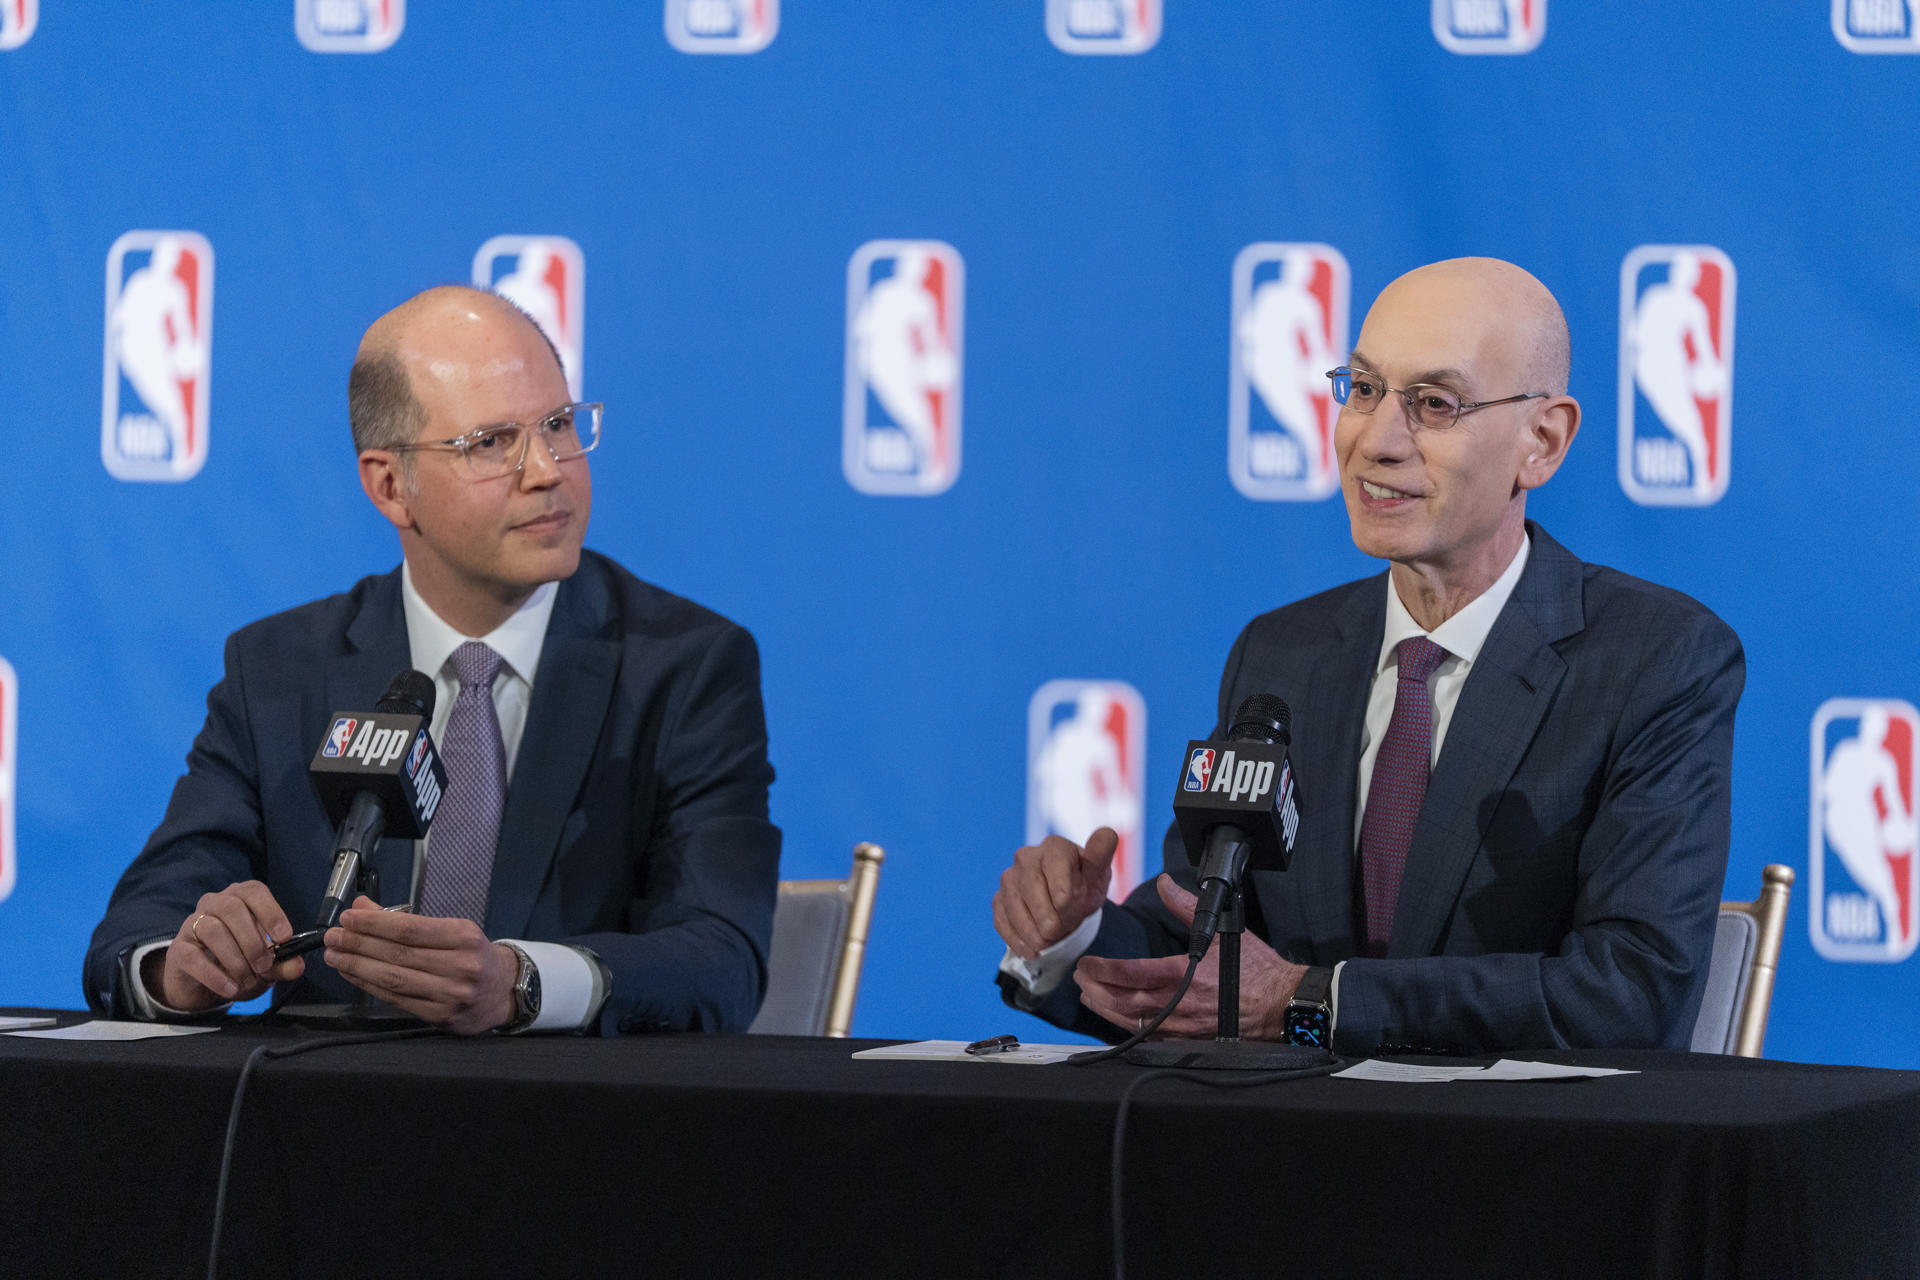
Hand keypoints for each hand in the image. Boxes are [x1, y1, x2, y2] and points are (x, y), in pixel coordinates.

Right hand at [146, 882, 305, 1012]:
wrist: (202, 982)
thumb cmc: (238, 961)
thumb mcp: (265, 964)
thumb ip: (281, 963)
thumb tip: (297, 966)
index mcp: (240, 898)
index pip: (254, 891)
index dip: (271, 912)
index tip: (285, 937)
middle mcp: (214, 904)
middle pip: (232, 909)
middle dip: (253, 940)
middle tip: (265, 966)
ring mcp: (192, 924)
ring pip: (212, 930)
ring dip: (235, 958)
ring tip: (248, 980)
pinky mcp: (178, 949)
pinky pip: (193, 956)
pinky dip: (214, 975)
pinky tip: (230, 988)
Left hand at [324, 897, 518, 1034]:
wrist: (502, 991)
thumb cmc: (473, 955)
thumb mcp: (451, 929)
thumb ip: (406, 920)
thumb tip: (364, 908)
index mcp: (465, 937)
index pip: (411, 929)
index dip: (375, 924)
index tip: (349, 917)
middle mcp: (460, 966)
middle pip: (399, 954)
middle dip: (359, 944)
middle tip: (333, 937)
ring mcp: (450, 994)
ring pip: (394, 979)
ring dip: (357, 966)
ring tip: (335, 955)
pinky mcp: (440, 1016)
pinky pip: (396, 999)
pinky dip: (369, 985)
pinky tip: (353, 975)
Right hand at [993, 827, 1118, 959]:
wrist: (1068, 904)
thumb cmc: (1084, 884)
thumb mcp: (1098, 873)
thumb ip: (1101, 854)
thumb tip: (1108, 833)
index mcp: (1054, 846)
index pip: (1054, 867)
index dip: (1062, 892)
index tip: (1070, 908)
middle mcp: (1026, 857)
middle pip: (1030, 886)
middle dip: (1044, 915)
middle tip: (1057, 933)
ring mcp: (1009, 878)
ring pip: (1013, 904)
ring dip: (1029, 930)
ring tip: (1045, 944)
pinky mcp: (999, 899)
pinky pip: (1001, 919)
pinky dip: (1015, 938)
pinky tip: (1030, 950)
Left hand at [1072, 874, 1305, 1040]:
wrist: (1281, 1003)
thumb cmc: (1256, 969)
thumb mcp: (1221, 930)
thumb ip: (1187, 906)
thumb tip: (1165, 884)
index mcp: (1183, 974)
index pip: (1131, 974)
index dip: (1103, 970)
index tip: (1086, 964)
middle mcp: (1179, 1004)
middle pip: (1124, 1002)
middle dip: (1096, 990)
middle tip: (1080, 980)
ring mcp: (1183, 1026)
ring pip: (1132, 1023)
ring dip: (1106, 1011)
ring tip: (1089, 998)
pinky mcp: (1189, 1039)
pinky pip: (1150, 1038)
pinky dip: (1128, 1029)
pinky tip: (1118, 1020)